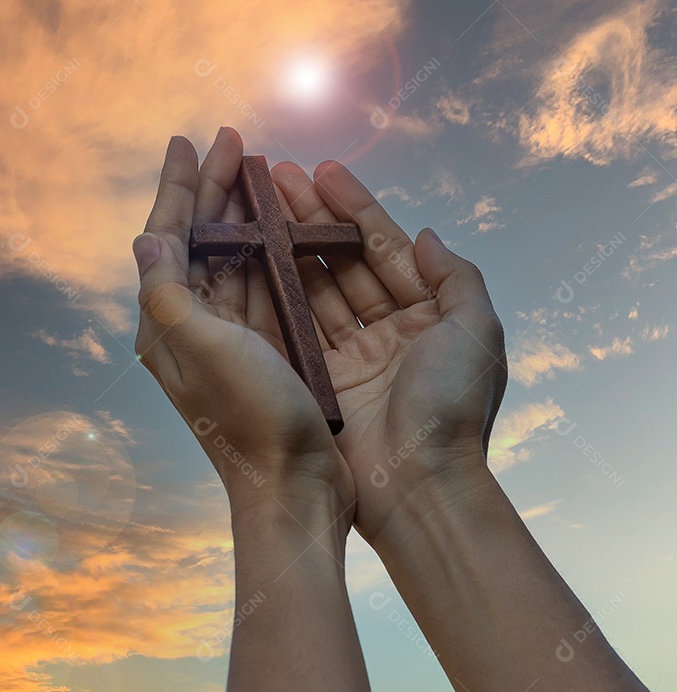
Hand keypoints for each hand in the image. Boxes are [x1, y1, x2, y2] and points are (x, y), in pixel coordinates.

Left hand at [133, 129, 353, 538]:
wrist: (293, 487)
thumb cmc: (250, 421)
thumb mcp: (202, 350)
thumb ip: (168, 293)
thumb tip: (144, 237)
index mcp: (166, 325)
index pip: (166, 238)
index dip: (177, 187)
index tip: (188, 141)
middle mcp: (191, 327)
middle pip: (199, 240)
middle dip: (212, 190)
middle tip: (232, 138)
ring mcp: (229, 338)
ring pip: (232, 257)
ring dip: (242, 212)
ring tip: (257, 170)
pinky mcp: (264, 350)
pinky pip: (261, 283)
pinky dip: (269, 249)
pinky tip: (283, 227)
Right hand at [263, 160, 507, 545]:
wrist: (417, 487)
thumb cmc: (454, 409)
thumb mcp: (477, 332)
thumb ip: (456, 277)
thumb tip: (426, 234)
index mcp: (426, 317)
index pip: (383, 247)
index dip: (354, 206)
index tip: (323, 169)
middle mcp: (383, 331)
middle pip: (340, 260)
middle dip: (310, 216)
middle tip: (275, 175)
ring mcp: (346, 356)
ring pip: (311, 287)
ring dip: (285, 244)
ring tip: (256, 203)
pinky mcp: (316, 381)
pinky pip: (292, 327)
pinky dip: (272, 292)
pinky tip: (250, 257)